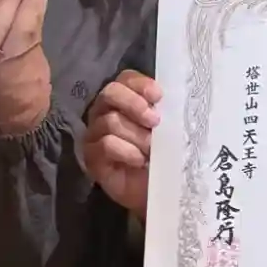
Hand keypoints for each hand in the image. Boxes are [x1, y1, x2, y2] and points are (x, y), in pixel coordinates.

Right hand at [80, 69, 161, 219]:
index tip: (159, 96)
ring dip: (136, 135)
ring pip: (111, 121)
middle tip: (155, 121)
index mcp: (124, 99)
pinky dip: (127, 151)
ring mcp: (94, 134)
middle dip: (135, 104)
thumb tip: (176, 98)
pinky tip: (139, 160)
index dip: (141, 84)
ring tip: (151, 148)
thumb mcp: (169, 128)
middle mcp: (104, 111)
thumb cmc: (163, 152)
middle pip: (110, 93)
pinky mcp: (91, 157)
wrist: (156, 188)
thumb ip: (167, 110)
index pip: (125, 78)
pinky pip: (106, 144)